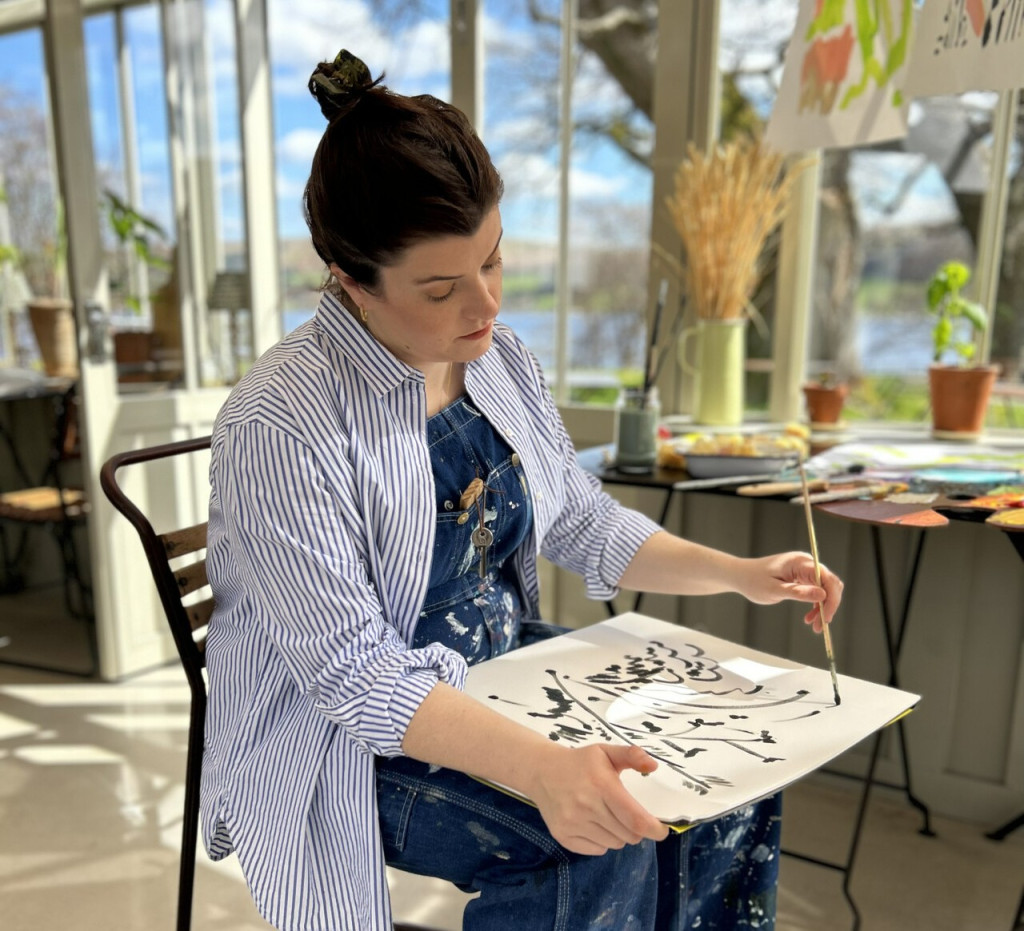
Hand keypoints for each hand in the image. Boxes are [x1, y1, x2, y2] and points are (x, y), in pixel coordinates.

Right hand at [523, 743, 668, 855]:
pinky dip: (601, 842)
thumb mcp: (605, 752)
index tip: (661, 830)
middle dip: (635, 829)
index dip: (654, 829)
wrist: (541, 771)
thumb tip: (653, 765)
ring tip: (607, 816)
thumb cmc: (579, 762)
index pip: (636, 820)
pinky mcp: (563, 836)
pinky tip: (593, 824)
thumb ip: (631, 755)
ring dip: (618, 834)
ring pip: (614, 844)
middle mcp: (586, 806)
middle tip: (628, 815)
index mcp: (601, 785)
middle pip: (628, 835)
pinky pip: (596, 850)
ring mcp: (573, 824)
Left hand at [739, 551, 843, 633]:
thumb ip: (798, 592)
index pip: (827, 578)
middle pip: (830, 584)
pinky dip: (816, 605)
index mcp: (799, 562)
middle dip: (829, 605)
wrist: (741, 576)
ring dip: (823, 607)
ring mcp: (804, 570)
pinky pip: (816, 591)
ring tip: (815, 625)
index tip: (827, 618)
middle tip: (820, 625)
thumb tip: (823, 595)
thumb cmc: (753, 581)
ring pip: (825, 589)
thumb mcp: (774, 590)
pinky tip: (809, 617)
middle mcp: (805, 563)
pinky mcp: (802, 577)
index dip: (832, 599)